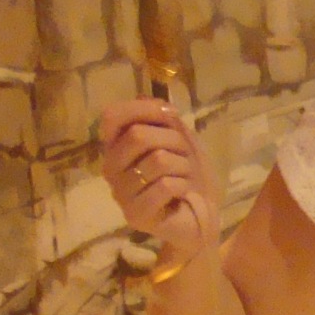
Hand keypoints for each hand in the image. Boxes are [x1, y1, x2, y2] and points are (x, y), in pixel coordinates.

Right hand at [101, 98, 220, 266]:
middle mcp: (111, 169)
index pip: (112, 117)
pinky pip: (165, 185)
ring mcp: (120, 193)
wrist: (203, 217)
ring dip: (183, 165)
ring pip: (157, 160)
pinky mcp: (135, 214)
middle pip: (138, 135)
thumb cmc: (190, 177)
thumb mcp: (180, 140)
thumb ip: (162, 119)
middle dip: (174, 140)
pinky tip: (183, 195)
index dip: (143, 108)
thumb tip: (145, 97)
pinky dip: (184, 185)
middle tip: (186, 156)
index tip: (172, 115)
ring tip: (185, 177)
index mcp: (117, 148)